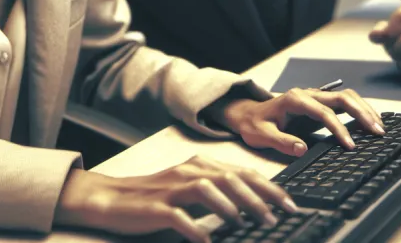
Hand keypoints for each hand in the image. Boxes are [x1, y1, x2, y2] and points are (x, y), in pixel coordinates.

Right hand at [53, 157, 296, 242]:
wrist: (110, 197)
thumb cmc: (154, 197)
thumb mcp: (189, 189)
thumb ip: (217, 191)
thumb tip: (253, 205)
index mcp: (200, 166)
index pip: (242, 172)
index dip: (269, 188)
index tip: (290, 204)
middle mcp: (188, 172)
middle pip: (230, 177)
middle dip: (258, 197)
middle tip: (276, 217)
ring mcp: (171, 188)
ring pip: (208, 189)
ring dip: (231, 206)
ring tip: (247, 223)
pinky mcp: (155, 207)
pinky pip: (179, 216)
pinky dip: (196, 228)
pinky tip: (206, 241)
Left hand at [218, 87, 383, 153]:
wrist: (248, 114)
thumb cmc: (254, 125)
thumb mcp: (261, 136)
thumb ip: (281, 142)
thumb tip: (302, 148)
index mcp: (294, 100)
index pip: (323, 112)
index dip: (339, 128)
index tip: (350, 145)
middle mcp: (307, 94)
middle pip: (342, 98)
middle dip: (362, 113)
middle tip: (377, 132)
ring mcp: (315, 97)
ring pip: (347, 97)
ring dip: (364, 110)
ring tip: (379, 128)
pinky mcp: (320, 104)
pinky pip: (344, 103)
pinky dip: (359, 110)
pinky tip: (370, 123)